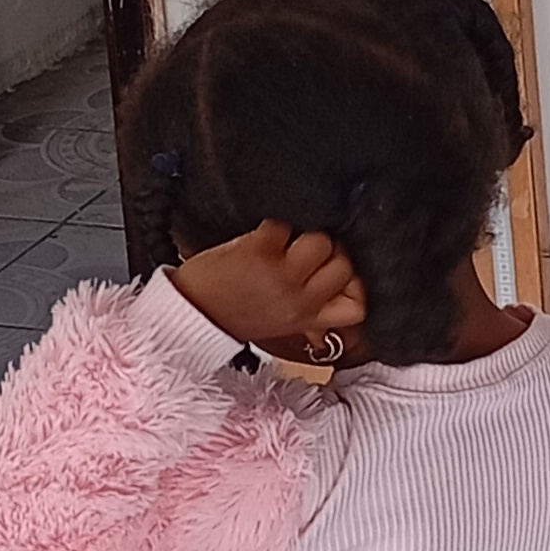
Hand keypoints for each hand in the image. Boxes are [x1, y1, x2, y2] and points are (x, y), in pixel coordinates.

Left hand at [170, 220, 367, 361]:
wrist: (189, 314)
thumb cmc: (232, 315)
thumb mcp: (282, 324)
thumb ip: (314, 313)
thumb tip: (342, 298)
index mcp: (308, 319)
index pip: (360, 304)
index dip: (359, 283)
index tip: (345, 274)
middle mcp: (300, 300)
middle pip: (346, 263)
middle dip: (331, 251)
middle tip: (306, 254)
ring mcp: (281, 275)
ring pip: (322, 239)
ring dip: (304, 235)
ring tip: (284, 245)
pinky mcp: (260, 251)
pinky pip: (286, 225)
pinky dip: (275, 226)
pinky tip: (263, 238)